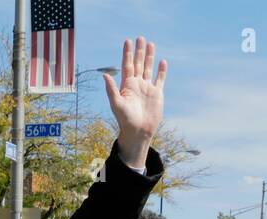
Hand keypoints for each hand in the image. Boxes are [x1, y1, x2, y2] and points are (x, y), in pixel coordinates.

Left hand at [105, 36, 166, 167]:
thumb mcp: (116, 103)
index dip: (127, 53)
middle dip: (139, 51)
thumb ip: (111, 89)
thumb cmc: (125, 120)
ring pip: (148, 68)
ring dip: (149, 57)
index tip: (128, 41)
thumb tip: (104, 74)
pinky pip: (160, 79)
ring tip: (151, 44)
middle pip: (138, 64)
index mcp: (127, 85)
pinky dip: (161, 71)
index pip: (127, 65)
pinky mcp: (157, 93)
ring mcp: (147, 88)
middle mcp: (137, 84)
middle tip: (140, 38)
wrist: (138, 131)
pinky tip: (162, 61)